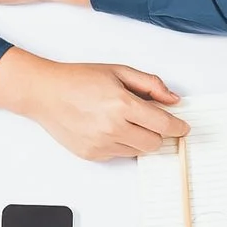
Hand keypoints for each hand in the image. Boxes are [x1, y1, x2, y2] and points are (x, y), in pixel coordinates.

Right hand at [0, 48, 190, 161]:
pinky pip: (120, 155)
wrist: (44, 93)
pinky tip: (106, 127)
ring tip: (122, 120)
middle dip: (158, 133)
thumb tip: (173, 100)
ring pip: (139, 151)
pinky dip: (121, 144)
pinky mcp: (93, 155)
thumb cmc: (78, 79)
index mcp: (122, 104)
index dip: (178, 127)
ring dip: (139, 138)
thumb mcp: (118, 71)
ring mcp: (102, 144)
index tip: (182, 127)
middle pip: (155, 143)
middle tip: (150, 121)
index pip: (164, 124)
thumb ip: (150, 84)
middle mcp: (113, 128)